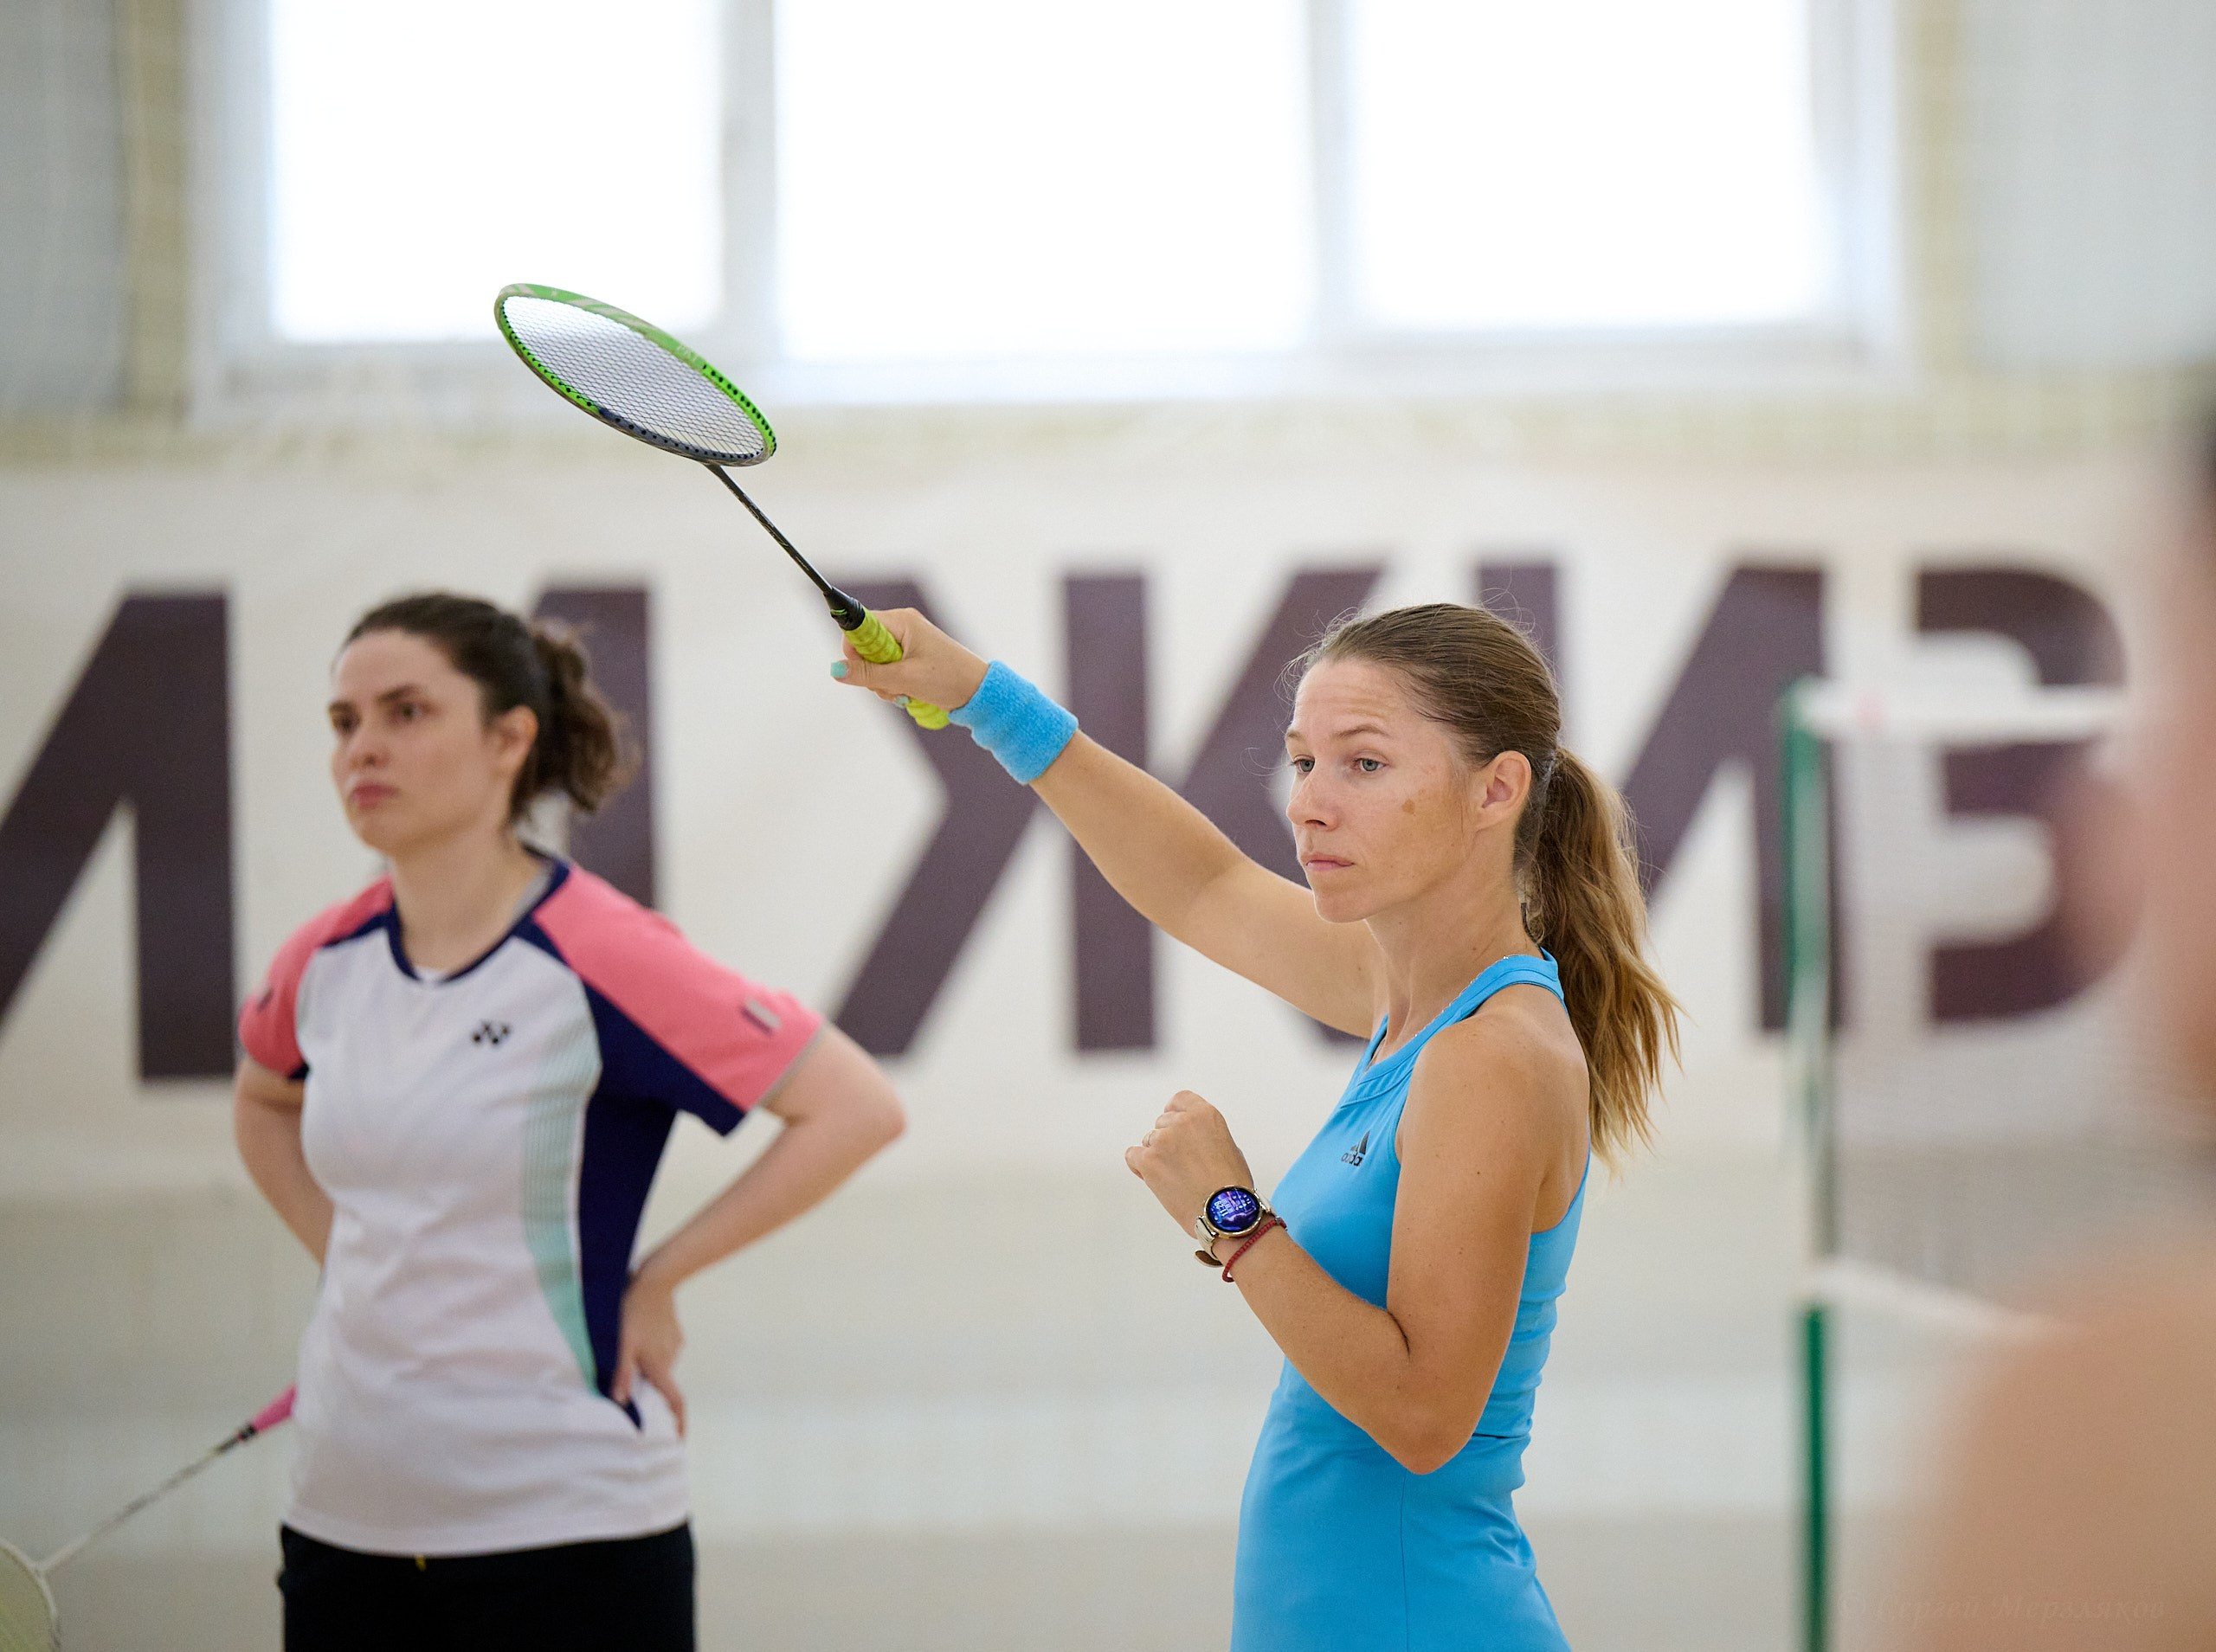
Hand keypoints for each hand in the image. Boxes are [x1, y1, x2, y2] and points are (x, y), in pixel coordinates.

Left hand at [613, 1269, 686, 1435]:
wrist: (655, 1279)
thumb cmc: (633, 1312)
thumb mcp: (621, 1343)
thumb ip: (622, 1372)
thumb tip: (621, 1401)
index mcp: (659, 1366)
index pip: (674, 1401)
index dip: (679, 1422)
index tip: (679, 1439)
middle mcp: (671, 1358)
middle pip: (661, 1382)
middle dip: (650, 1388)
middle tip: (631, 1384)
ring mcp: (674, 1344)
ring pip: (661, 1363)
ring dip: (648, 1365)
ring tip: (628, 1352)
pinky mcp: (674, 1331)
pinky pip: (663, 1347)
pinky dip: (652, 1349)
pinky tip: (639, 1334)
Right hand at [831, 607, 989, 712]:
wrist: (978, 692)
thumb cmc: (948, 679)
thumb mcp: (904, 679)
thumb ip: (867, 674)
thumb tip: (835, 670)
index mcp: (902, 621)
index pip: (860, 626)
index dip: (854, 649)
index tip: (860, 669)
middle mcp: (903, 627)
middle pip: (866, 647)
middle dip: (871, 672)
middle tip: (889, 685)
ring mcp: (908, 643)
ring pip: (875, 662)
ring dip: (882, 682)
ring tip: (902, 692)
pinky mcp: (912, 658)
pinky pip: (888, 669)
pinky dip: (892, 684)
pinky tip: (905, 693)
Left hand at [1125, 1090, 1256, 1245]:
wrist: (1223, 1212)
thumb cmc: (1231, 1186)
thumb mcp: (1228, 1146)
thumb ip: (1205, 1134)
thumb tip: (1191, 1140)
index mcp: (1205, 1115)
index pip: (1179, 1100)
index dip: (1175, 1113)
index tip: (1175, 1124)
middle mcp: (1182, 1122)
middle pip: (1162, 1122)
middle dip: (1168, 1140)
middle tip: (1181, 1163)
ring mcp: (1163, 1140)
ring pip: (1149, 1140)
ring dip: (1157, 1155)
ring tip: (1175, 1177)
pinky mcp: (1148, 1160)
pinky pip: (1133, 1156)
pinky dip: (1140, 1166)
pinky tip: (1155, 1177)